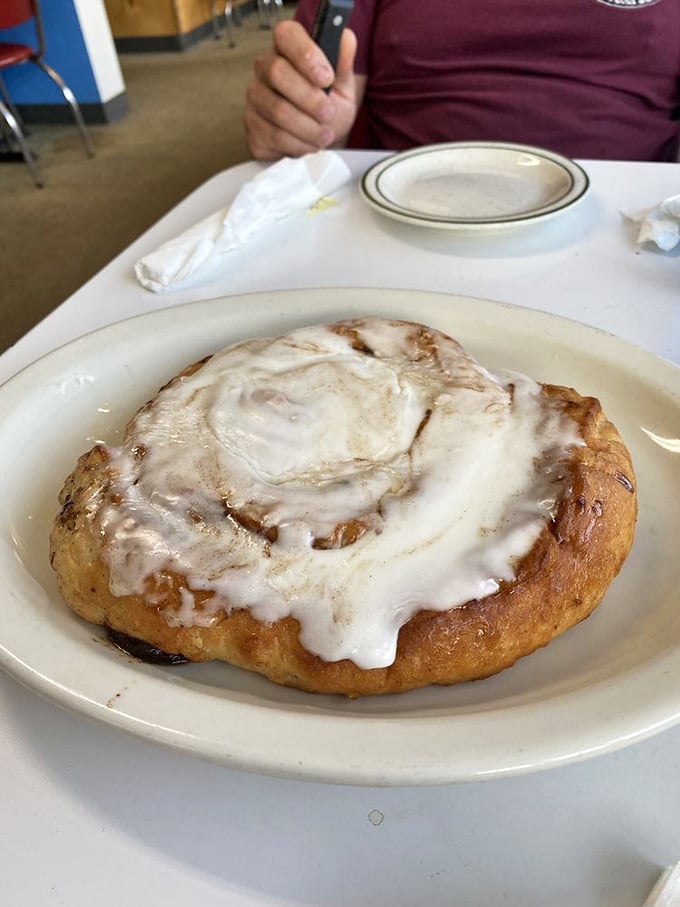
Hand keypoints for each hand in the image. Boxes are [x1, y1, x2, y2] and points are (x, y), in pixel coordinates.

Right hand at [244, 20, 360, 159]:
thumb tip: (346, 38)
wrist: (320, 138)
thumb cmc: (328, 106)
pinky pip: (273, 136)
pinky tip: (310, 145)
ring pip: (276, 110)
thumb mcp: (343, 85)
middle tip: (328, 113)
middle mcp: (265, 69)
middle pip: (277, 73)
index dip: (305, 54)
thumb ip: (343, 63)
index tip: (327, 77)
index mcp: (287, 49)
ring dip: (307, 127)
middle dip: (309, 98)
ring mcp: (255, 100)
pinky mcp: (253, 129)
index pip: (286, 35)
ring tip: (325, 134)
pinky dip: (298, 145)